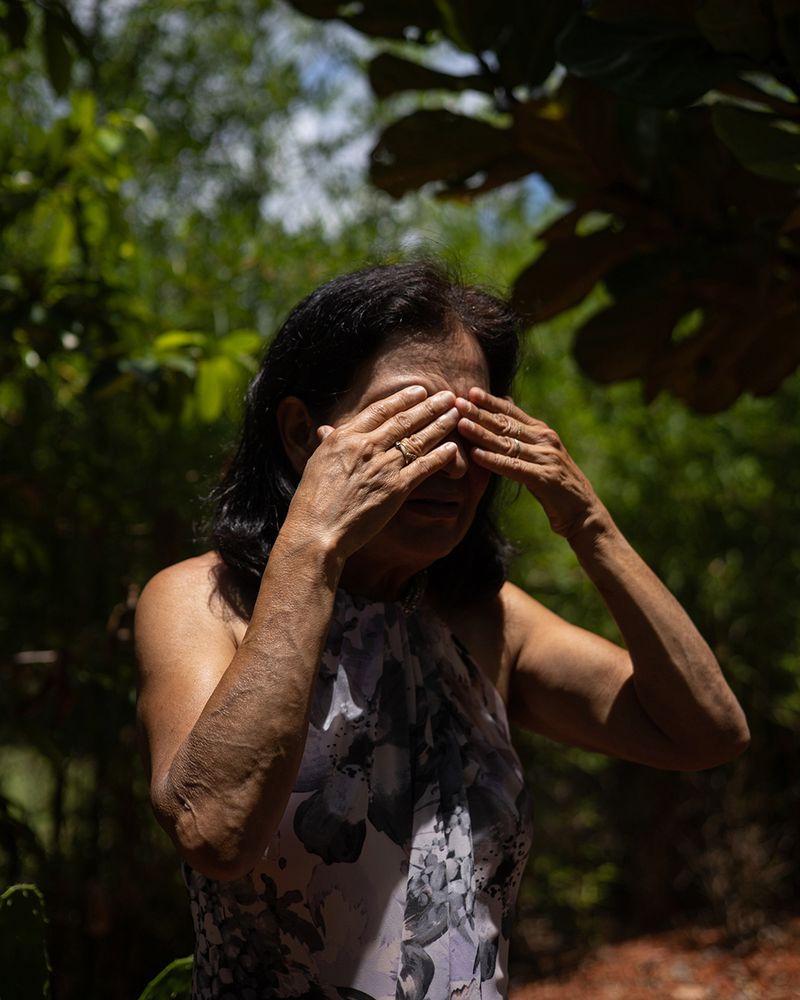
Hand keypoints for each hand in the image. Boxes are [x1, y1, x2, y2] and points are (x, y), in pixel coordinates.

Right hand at [286, 386, 459, 559]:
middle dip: (429, 406)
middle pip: (404, 420)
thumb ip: (327, 443)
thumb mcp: (316, 463)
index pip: (380, 410)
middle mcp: (367, 446)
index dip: (403, 399)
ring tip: (456, 413)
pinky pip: (424, 467)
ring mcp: (383, 466)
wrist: (317, 529)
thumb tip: (325, 430)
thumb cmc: (312, 500)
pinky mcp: (396, 488)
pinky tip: (454, 448)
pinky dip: (441, 456)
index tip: (419, 391)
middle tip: (448, 396)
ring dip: (440, 424)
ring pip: (418, 439)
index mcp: (345, 437)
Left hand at [455, 387, 603, 538]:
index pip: (512, 412)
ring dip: (482, 434)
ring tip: (461, 425)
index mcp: (542, 432)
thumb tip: (505, 401)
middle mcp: (545, 441)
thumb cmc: (555, 483)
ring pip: (508, 444)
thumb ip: (523, 430)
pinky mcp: (545, 478)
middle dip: (480, 413)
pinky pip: (514, 468)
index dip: (490, 402)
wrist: (583, 511)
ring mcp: (547, 458)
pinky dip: (494, 461)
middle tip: (458, 402)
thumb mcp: (540, 452)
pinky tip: (476, 456)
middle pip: (507, 424)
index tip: (470, 391)